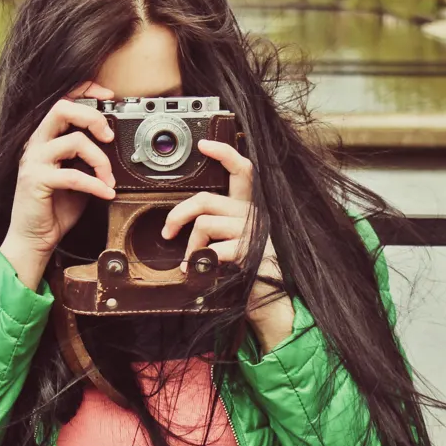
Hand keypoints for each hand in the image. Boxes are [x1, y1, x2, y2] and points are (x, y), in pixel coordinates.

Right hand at [0, 82, 116, 289]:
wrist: (33, 238)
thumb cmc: (55, 208)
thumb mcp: (77, 175)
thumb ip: (89, 158)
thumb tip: (115, 146)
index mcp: (46, 139)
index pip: (62, 102)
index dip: (85, 92)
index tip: (109, 97)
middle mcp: (37, 144)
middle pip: (62, 109)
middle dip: (92, 117)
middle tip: (109, 136)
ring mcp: (34, 161)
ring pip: (74, 141)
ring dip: (101, 160)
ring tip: (109, 179)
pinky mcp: (36, 181)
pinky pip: (74, 175)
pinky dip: (96, 184)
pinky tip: (106, 193)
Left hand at [160, 138, 294, 352]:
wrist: (277, 301)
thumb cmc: (255, 270)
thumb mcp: (240, 240)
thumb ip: (222, 223)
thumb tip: (188, 219)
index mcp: (251, 207)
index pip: (242, 169)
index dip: (223, 153)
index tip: (203, 144)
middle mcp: (254, 213)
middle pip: (206, 199)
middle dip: (178, 214)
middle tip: (168, 231)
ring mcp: (252, 231)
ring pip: (203, 224)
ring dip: (190, 246)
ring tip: (191, 261)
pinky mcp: (248, 250)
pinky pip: (210, 249)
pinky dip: (197, 263)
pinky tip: (197, 272)